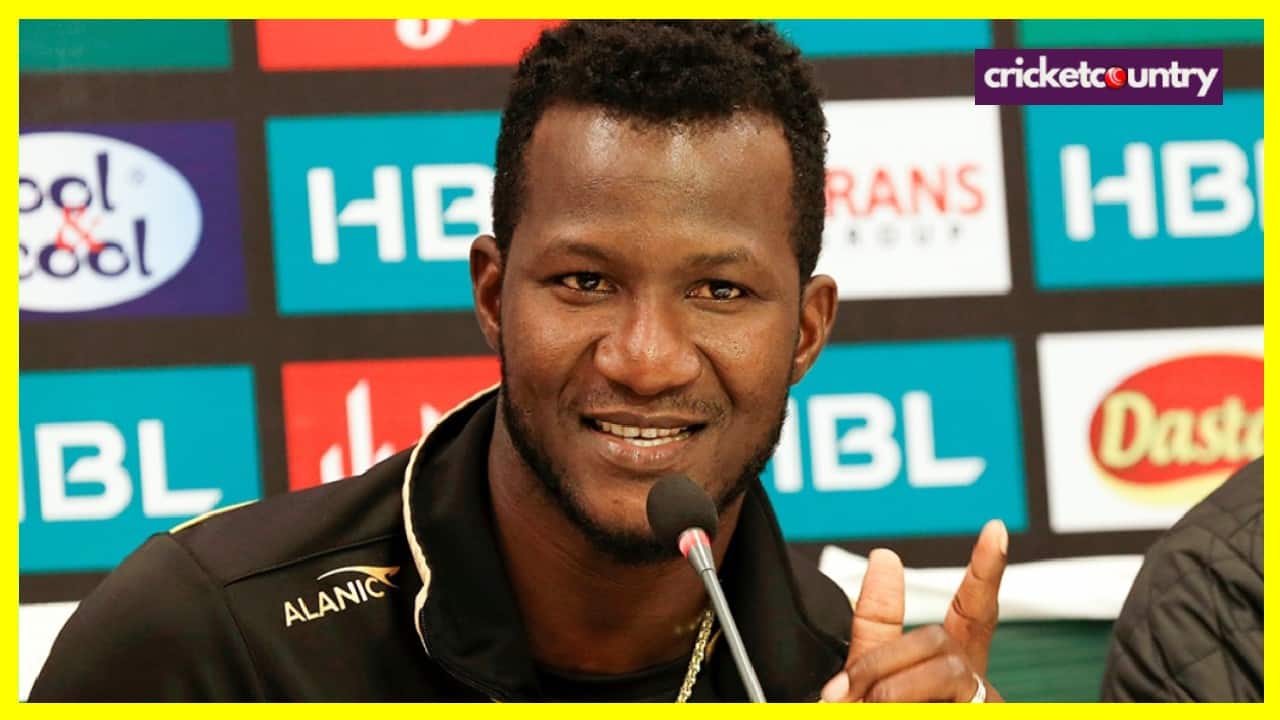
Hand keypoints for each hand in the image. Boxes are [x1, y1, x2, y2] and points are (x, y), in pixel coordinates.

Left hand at [820, 519, 1008, 701]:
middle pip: (938, 637)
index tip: (995, 529)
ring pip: (944, 658)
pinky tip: (889, 711)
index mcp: (945, 673)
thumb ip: (876, 625)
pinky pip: (948, 683)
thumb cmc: (859, 719)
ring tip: (869, 707)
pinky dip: (904, 697)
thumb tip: (885, 556)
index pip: (970, 614)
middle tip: (848, 692)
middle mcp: (970, 687)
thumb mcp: (862, 677)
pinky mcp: (986, 711)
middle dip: (886, 659)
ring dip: (893, 684)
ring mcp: (980, 703)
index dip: (985, 571)